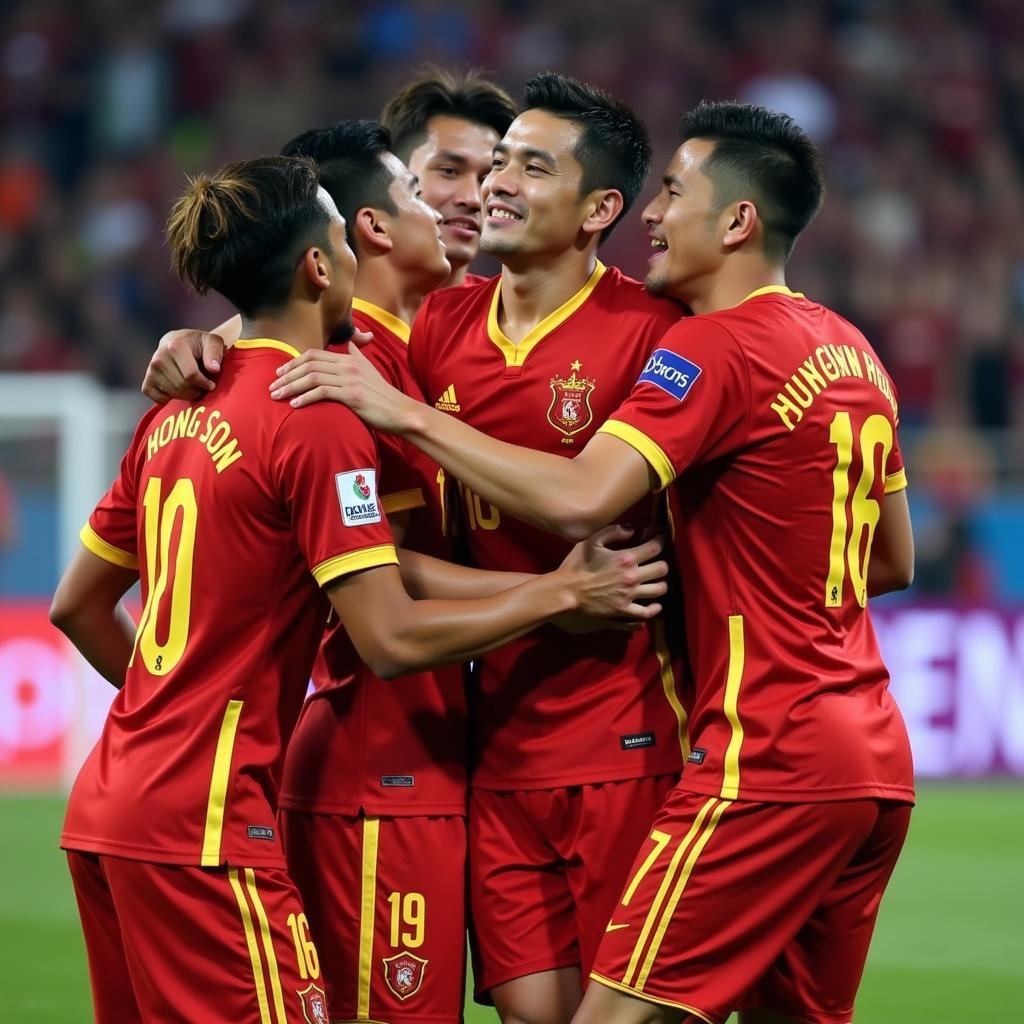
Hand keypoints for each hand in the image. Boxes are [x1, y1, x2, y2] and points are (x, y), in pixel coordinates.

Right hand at [142, 329, 224, 403]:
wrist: (177, 342)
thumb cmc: (198, 344)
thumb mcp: (212, 342)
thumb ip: (215, 353)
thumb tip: (214, 369)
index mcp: (175, 346)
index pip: (191, 375)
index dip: (204, 384)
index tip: (211, 384)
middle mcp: (159, 358)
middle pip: (182, 386)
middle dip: (197, 390)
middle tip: (202, 386)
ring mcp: (151, 370)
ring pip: (173, 394)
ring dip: (187, 395)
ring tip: (192, 385)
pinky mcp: (147, 381)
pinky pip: (159, 399)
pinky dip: (171, 399)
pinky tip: (178, 388)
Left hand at [270, 342, 417, 433]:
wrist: (400, 411)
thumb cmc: (383, 395)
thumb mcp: (370, 369)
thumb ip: (358, 355)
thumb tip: (352, 342)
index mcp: (349, 358)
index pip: (314, 354)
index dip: (293, 362)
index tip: (280, 372)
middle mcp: (348, 365)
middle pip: (309, 364)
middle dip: (287, 374)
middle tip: (272, 386)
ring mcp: (350, 380)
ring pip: (312, 378)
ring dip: (291, 386)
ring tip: (277, 396)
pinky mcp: (352, 395)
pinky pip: (322, 392)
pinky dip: (305, 398)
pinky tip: (294, 405)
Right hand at [558, 525, 667, 619]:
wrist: (565, 591)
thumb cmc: (576, 565)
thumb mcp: (591, 541)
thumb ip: (613, 532)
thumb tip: (632, 529)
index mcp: (626, 558)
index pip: (655, 547)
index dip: (660, 540)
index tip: (658, 537)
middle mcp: (632, 576)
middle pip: (662, 568)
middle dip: (662, 561)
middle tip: (656, 560)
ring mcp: (629, 595)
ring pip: (659, 590)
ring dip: (661, 583)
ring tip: (656, 581)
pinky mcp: (623, 610)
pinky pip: (646, 612)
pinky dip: (654, 609)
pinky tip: (655, 604)